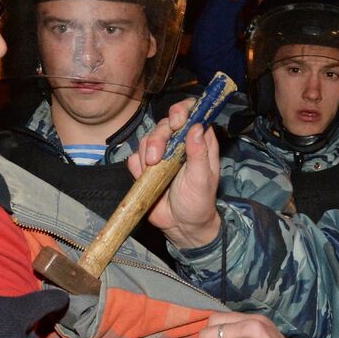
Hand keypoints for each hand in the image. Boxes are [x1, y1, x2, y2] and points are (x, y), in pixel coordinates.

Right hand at [127, 98, 222, 246]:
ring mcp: (161, 155)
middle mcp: (179, 144)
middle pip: (164, 124)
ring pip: (147, 139)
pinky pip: (134, 158)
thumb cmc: (199, 202)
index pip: (191, 113)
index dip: (182, 111)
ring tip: (152, 171)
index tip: (177, 122)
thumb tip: (197, 127)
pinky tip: (145, 179)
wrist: (182, 226)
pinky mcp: (145, 167)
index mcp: (199, 141)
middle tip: (156, 158)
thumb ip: (200, 153)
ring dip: (146, 153)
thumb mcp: (203, 179)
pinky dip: (137, 168)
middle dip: (158, 138)